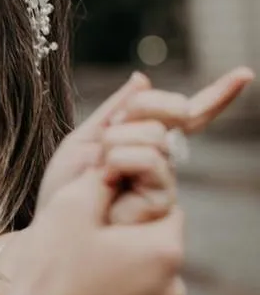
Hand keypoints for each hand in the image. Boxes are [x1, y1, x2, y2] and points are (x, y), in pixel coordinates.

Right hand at [6, 168, 184, 294]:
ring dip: (121, 283)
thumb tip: (112, 166)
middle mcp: (172, 293)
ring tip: (77, 285)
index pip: (166, 212)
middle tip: (82, 252)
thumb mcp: (67, 209)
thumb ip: (99, 180)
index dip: (133, 209)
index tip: (100, 219)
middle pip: (154, 253)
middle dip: (126, 248)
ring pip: (144, 289)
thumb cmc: (46, 273)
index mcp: (163, 252)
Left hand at [37, 67, 253, 220]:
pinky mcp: (163, 200)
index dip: (217, 96)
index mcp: (143, 141)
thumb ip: (115, 109)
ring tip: (100, 167)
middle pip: (170, 113)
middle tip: (103, 142)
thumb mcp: (86, 137)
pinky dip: (121, 160)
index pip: (186, 115)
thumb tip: (142, 78)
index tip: (244, 75)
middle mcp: (161, 159)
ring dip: (117, 142)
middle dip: (133, 114)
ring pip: (157, 135)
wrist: (55, 219)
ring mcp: (165, 179)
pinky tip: (108, 180)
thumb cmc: (66, 186)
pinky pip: (151, 161)